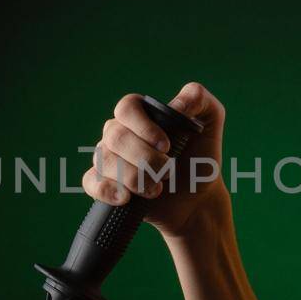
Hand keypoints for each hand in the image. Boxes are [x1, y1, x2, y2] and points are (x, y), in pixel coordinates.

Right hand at [79, 81, 226, 237]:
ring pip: (105, 160)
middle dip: (145, 158)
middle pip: (116, 137)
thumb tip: (177, 103)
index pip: (127, 107)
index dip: (143, 126)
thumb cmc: (201, 159)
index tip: (166, 145)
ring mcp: (109, 159)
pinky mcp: (106, 184)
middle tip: (168, 171)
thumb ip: (199, 100)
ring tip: (157, 189)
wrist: (197, 199)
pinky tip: (126, 198)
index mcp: (141, 115)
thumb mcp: (210, 124)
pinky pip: (91, 181)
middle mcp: (120, 134)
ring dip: (135, 178)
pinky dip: (107, 189)